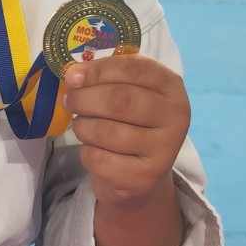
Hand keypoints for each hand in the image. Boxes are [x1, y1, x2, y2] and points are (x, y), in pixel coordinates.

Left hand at [62, 54, 189, 208]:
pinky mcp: (145, 177)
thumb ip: (105, 78)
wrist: (143, 172)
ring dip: (83, 126)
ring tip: (81, 125)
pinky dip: (86, 152)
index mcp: (171, 86)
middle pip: (120, 100)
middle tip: (70, 101)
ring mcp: (164, 149)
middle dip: (85, 98)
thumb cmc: (131, 123)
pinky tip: (92, 149)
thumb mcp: (127, 92)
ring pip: (107, 131)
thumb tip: (73, 75)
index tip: (72, 76)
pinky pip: (100, 159)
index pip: (134, 69)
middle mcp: (175, 116)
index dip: (98, 70)